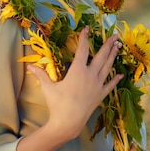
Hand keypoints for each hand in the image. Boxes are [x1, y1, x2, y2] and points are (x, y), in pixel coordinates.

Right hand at [26, 26, 122, 140]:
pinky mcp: (100, 95)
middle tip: (115, 35)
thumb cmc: (57, 104)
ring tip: (118, 47)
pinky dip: (115, 79)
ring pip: (108, 67)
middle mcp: (90, 75)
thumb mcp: (47, 87)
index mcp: (77, 71)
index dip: (84, 38)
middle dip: (108, 44)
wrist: (68, 122)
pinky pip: (110, 85)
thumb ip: (40, 75)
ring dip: (113, 56)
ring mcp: (97, 85)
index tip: (87, 28)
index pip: (82, 50)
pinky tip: (120, 74)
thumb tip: (29, 66)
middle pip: (101, 56)